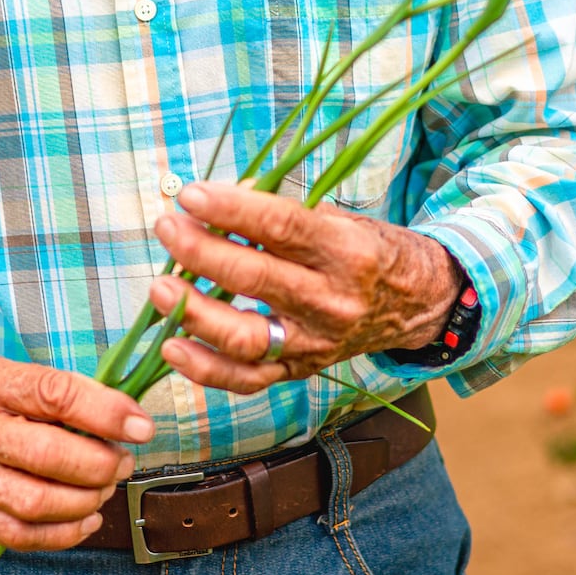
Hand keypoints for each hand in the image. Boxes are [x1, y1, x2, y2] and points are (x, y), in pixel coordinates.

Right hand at [0, 355, 151, 550]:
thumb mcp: (12, 375)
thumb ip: (63, 393)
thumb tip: (125, 419)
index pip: (54, 395)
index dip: (106, 413)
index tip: (141, 427)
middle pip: (47, 455)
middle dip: (100, 465)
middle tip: (122, 462)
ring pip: (36, 502)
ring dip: (85, 501)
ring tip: (104, 488)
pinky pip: (22, 536)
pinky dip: (65, 534)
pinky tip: (87, 519)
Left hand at [147, 180, 461, 395]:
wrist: (415, 303)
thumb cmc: (368, 248)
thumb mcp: (338, 218)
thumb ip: (280, 210)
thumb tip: (216, 201)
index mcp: (346, 251)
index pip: (281, 227)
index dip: (231, 210)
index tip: (191, 195)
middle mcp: (333, 302)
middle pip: (255, 280)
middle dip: (201, 252)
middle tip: (168, 228)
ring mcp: (316, 343)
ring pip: (246, 338)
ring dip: (195, 312)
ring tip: (159, 286)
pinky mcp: (301, 370)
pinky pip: (247, 379)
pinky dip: (205, 368)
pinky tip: (172, 344)